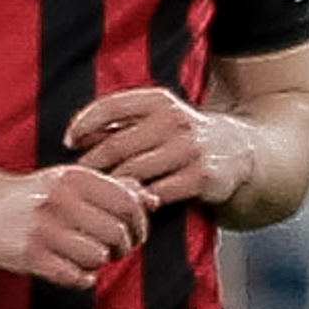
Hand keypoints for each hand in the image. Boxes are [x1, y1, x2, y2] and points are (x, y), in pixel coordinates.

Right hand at [0, 161, 150, 288]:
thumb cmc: (35, 195)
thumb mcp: (71, 182)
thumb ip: (113, 187)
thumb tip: (152, 201)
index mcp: (74, 178)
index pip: (129, 204)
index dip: (140, 224)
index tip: (134, 234)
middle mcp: (59, 200)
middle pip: (117, 233)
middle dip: (123, 247)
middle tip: (114, 250)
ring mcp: (42, 228)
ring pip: (98, 256)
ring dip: (100, 263)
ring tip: (89, 258)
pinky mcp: (29, 255)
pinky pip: (74, 276)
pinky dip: (82, 278)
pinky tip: (75, 271)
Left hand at [67, 86, 258, 212]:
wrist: (242, 152)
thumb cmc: (184, 137)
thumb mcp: (159, 117)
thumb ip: (122, 123)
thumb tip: (74, 138)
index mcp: (160, 101)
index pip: (110, 106)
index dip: (83, 124)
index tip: (67, 142)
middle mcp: (175, 121)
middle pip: (116, 146)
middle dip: (91, 166)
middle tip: (77, 181)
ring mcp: (189, 149)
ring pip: (133, 173)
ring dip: (112, 187)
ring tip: (98, 196)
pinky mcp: (200, 177)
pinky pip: (155, 194)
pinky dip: (138, 202)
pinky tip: (130, 207)